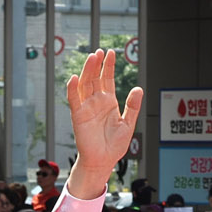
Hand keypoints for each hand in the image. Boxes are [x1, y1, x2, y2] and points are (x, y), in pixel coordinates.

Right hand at [66, 49, 142, 191]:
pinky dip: (73, 89)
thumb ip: (132, 106)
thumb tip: (138, 89)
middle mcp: (96, 102)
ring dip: (87, 71)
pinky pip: (74, 100)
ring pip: (85, 85)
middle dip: (97, 64)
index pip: (107, 79)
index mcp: (108, 102)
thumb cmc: (114, 145)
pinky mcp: (78, 116)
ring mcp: (86, 107)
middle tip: (99, 51)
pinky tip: (74, 78)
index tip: (111, 53)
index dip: (109, 66)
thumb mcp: (128, 124)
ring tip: (91, 58)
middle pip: (95, 78)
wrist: (103, 160)